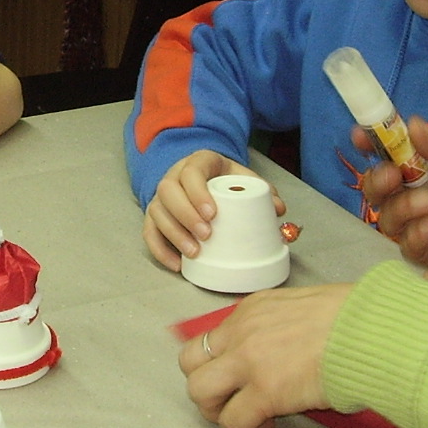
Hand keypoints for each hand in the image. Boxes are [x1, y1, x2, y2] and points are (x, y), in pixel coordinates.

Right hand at [143, 150, 284, 269]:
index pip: (191, 172)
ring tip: (194, 253)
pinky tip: (176, 265)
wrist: (203, 175)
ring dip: (173, 234)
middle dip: (185, 215)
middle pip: (167, 191)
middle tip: (206, 235)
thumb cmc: (224, 178)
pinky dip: (160, 250)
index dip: (197, 192)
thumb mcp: (242, 176)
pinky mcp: (153, 215)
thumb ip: (261, 190)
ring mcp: (160, 197)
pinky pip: (148, 232)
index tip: (212, 214)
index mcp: (197, 162)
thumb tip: (278, 210)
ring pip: (156, 212)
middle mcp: (173, 177)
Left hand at [178, 285, 352, 427]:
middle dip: (206, 387)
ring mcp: (250, 361)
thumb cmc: (356, 319)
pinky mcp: (266, 392)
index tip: (235, 377)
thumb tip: (280, 349)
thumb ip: (280, 326)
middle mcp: (242, 331)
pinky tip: (266, 427)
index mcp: (253, 309)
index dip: (217, 362)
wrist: (372, 331)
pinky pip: (234, 422)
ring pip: (199, 392)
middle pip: (190, 362)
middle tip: (230, 401)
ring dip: (218, 411)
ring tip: (244, 417)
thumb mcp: (305, 307)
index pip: (209, 336)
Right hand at [362, 118, 427, 315]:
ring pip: (389, 217)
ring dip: (400, 207)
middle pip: (382, 188)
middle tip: (392, 175)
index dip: (375, 145)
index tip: (361, 136)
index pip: (398, 154)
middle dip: (377, 179)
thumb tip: (410, 124)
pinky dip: (415, 234)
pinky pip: (409, 246)